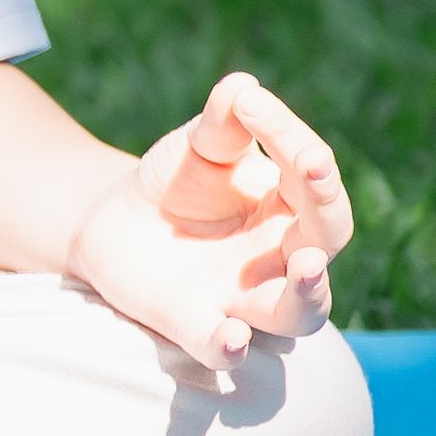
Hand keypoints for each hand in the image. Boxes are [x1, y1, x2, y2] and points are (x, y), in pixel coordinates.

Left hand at [64, 67, 352, 380]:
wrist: (110, 219)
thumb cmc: (177, 181)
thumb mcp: (198, 145)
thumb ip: (222, 123)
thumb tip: (243, 89)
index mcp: (292, 208)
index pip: (313, 180)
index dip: (296, 145)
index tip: (252, 107)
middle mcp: (282, 258)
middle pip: (324, 244)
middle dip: (324, 212)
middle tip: (313, 174)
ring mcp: (243, 297)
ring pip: (297, 314)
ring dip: (307, 294)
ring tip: (305, 268)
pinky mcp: (195, 324)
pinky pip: (222, 346)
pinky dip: (230, 346)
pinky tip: (232, 338)